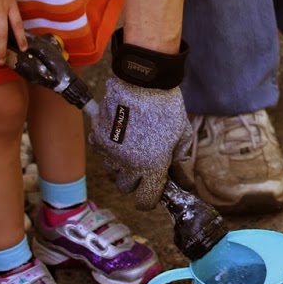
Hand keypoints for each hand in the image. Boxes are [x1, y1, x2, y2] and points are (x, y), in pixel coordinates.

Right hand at [89, 75, 192, 210]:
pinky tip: (122, 135)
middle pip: (126, 187)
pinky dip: (110, 150)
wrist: (142, 82)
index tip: (155, 188)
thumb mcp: (182, 135)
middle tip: (145, 163)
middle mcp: (127, 165)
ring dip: (122, 166)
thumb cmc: (166, 108)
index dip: (151, 198)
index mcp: (151, 167)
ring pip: (113, 172)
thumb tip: (185, 183)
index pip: (145, 201)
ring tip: (134, 147)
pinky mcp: (98, 138)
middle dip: (136, 180)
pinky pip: (102, 153)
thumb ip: (181, 162)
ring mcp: (109, 152)